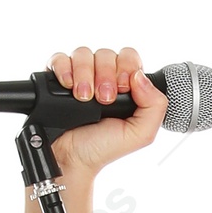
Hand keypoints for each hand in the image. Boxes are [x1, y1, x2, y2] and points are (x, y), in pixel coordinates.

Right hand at [46, 42, 166, 174]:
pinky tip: (68, 86)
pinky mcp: (57, 78)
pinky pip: (60, 58)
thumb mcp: (140, 134)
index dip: (126, 67)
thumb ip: (154, 106)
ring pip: (83, 53)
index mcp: (125, 87)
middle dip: (106, 74)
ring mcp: (80, 76)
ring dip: (85, 74)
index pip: (129, 57)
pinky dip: (64, 69)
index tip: (122, 90)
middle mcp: (102, 77)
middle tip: (103, 99)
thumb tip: (140, 76)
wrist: (71, 159)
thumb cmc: (103, 148)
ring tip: (83, 98)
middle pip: (106, 54)